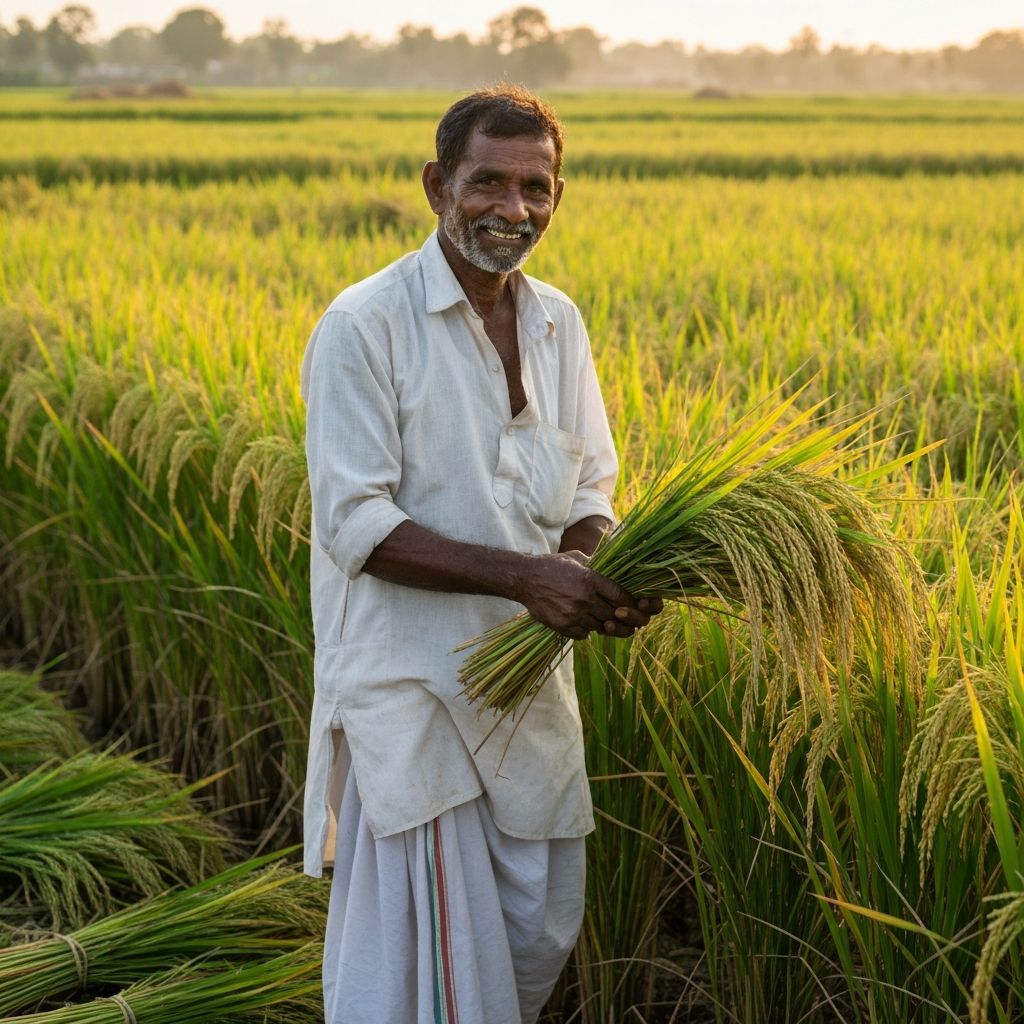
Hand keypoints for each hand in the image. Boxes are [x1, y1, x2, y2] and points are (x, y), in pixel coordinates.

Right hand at [515, 552, 663, 640]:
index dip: (629, 602)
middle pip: (613, 614)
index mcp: (590, 579)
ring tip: (596, 616)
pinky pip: (584, 635)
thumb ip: (597, 565)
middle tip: (618, 614)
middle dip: (618, 616)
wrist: (525, 579)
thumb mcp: (576, 558)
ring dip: (601, 623)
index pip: (620, 596)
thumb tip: (616, 567)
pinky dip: (585, 630)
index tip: (630, 604)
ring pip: (599, 627)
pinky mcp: (563, 626)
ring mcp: (573, 614)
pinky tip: (580, 621)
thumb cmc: (552, 566)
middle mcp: (584, 598)